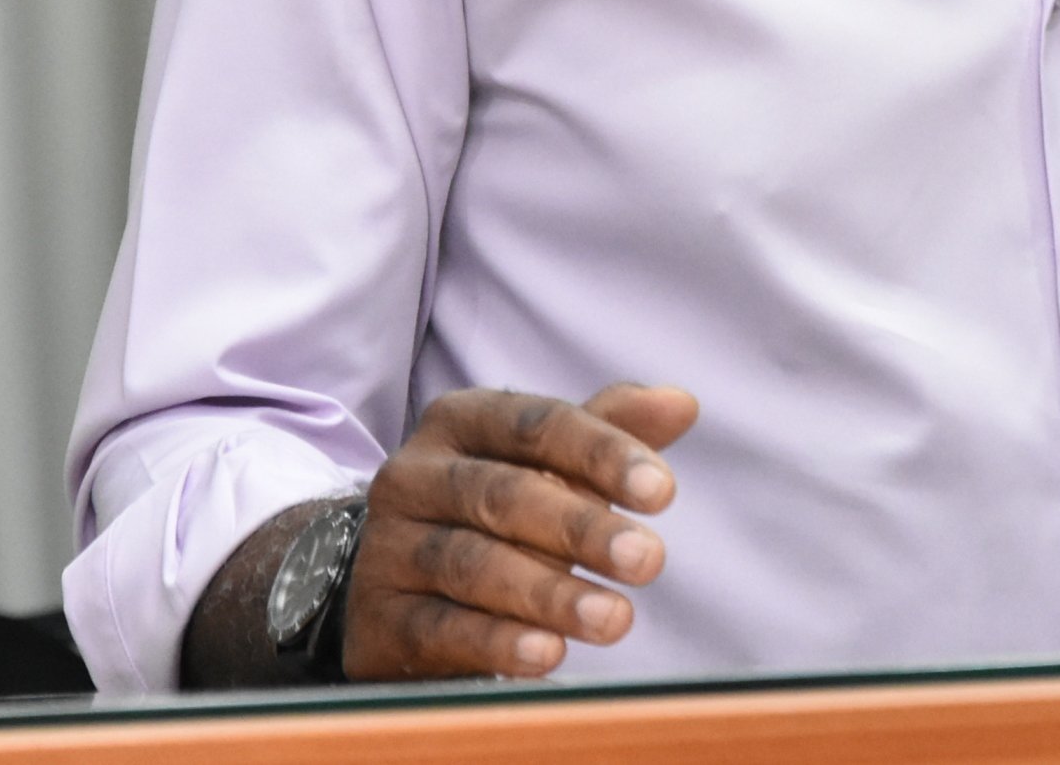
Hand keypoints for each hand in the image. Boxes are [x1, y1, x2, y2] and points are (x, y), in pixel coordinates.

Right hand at [342, 382, 698, 678]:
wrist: (388, 581)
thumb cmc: (492, 511)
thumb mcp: (545, 463)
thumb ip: (609, 431)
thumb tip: (682, 402)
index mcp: (459, 420)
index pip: (536, 424)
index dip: (602, 453)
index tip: (663, 492)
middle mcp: (412, 475)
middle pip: (502, 495)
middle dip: (582, 528)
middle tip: (649, 560)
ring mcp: (387, 547)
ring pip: (472, 566)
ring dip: (550, 594)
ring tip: (615, 619)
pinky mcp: (377, 618)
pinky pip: (439, 629)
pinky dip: (498, 643)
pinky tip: (549, 655)